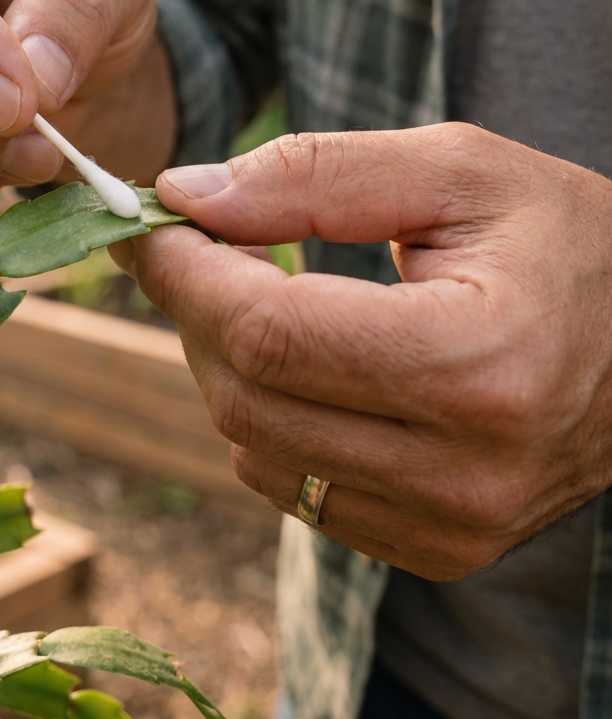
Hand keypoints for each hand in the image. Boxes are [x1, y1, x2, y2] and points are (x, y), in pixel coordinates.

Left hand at [111, 123, 611, 579]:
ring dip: (225, 363)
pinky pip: (291, 488)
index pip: (270, 333)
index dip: (187, 273)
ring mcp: (450, 525)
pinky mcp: (436, 548)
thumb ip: (314, 173)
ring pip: (253, 449)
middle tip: (198, 248)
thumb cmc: (562, 240)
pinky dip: (267, 418)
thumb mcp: (455, 170)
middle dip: (193, 312)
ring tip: (258, 297)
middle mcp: (465, 470)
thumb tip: (185, 193)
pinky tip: (302, 366)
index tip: (155, 223)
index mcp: (479, 362)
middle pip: (246, 398)